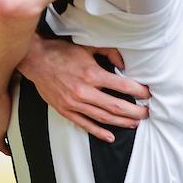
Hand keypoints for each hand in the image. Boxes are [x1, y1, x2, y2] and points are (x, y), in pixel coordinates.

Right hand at [18, 36, 149, 142]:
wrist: (35, 60)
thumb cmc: (62, 52)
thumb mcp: (87, 45)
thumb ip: (109, 52)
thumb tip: (124, 64)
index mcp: (92, 74)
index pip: (122, 86)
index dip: (138, 91)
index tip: (148, 94)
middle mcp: (84, 91)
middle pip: (116, 106)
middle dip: (135, 112)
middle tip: (147, 113)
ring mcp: (74, 103)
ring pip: (103, 118)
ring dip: (122, 122)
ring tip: (135, 123)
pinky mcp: (65, 110)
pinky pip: (84, 124)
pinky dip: (98, 132)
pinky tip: (110, 136)